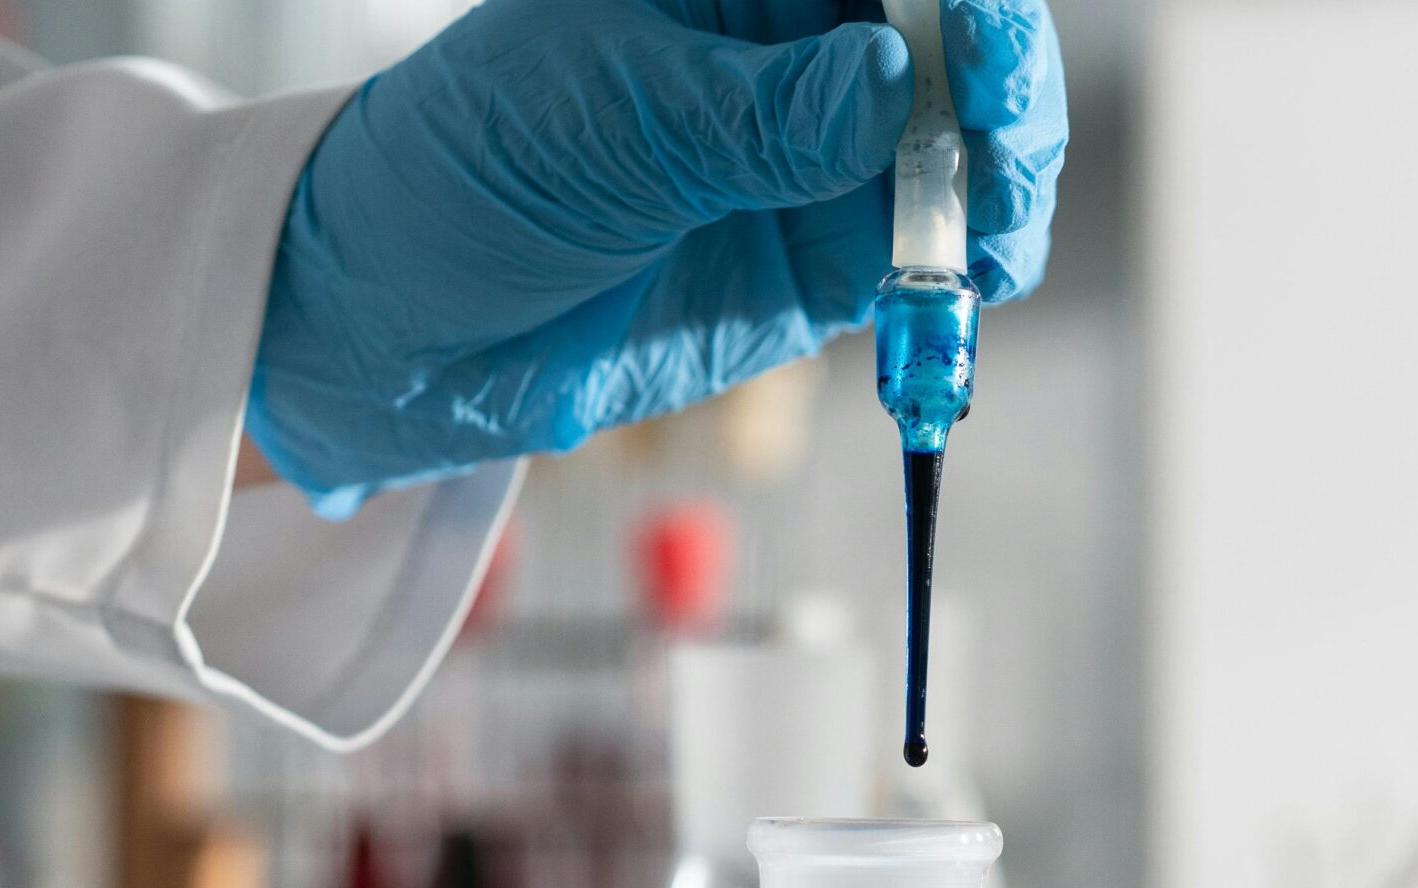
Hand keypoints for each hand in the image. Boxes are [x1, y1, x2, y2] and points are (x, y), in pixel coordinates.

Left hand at [246, 0, 1064, 514]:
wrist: (411, 327)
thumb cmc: (472, 169)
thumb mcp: (606, 124)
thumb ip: (755, 115)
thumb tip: (886, 79)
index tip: (978, 15)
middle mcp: (795, 47)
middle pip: (945, 37)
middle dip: (998, 73)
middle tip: (1002, 116)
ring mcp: (823, 154)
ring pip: (964, 145)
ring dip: (1006, 175)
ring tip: (1000, 224)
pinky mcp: (832, 258)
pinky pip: (937, 254)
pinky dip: (974, 268)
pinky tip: (980, 279)